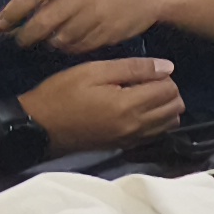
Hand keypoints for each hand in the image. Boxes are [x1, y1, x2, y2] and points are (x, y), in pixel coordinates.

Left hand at [0, 0, 178, 52]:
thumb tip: (30, 11)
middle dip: (26, 35)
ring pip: (60, 38)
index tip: (1, 24)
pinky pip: (79, 46)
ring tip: (50, 41)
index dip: (13, 10)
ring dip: (51, 42)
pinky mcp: (106, 34)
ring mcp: (94, 16)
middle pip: (42, 22)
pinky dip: (71, 48)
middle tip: (20, 41)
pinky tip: (72, 44)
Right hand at [23, 55, 182, 149]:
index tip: (145, 71)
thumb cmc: (61, 94)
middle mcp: (136, 126)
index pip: (169, 90)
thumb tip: (167, 67)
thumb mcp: (93, 72)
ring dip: (165, 107)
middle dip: (168, 91)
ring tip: (143, 95)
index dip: (163, 76)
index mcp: (129, 105)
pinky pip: (155, 135)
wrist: (38, 127)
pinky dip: (156, 122)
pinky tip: (139, 111)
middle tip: (146, 81)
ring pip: (169, 123)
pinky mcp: (124, 146)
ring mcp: (131, 139)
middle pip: (175, 108)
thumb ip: (133, 68)